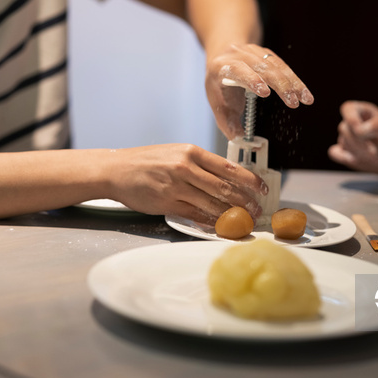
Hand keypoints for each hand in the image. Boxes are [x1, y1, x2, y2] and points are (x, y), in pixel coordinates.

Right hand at [106, 144, 268, 223]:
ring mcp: (176, 186)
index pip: (228, 167)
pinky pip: (195, 214)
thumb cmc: (146, 162)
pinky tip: (220, 225)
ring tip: (243, 221)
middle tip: (256, 210)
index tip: (262, 189)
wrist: (116, 170)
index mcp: (191, 151)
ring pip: (212, 203)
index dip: (249, 180)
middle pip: (225, 187)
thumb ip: (198, 164)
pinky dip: (210, 221)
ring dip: (231, 214)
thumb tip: (224, 178)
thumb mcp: (175, 153)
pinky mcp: (167, 203)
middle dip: (245, 201)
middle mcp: (186, 167)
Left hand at [205, 44, 313, 138]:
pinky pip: (282, 65)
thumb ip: (229, 125)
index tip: (265, 93)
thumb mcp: (218, 104)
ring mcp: (253, 51)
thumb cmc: (218, 83)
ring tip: (305, 98)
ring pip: (275, 65)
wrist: (221, 55)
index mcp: (221, 67)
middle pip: (262, 67)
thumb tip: (243, 142)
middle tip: (293, 102)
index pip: (238, 70)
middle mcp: (238, 54)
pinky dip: (294, 79)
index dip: (251, 80)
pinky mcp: (266, 53)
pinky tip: (303, 92)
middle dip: (280, 85)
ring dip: (292, 82)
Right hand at [328, 101, 377, 178]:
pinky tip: (357, 159)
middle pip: (344, 128)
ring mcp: (346, 137)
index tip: (360, 130)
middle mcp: (351, 122)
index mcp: (362, 111)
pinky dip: (345, 158)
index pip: (348, 108)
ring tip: (373, 155)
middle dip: (359, 143)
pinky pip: (334, 153)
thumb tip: (358, 131)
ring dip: (358, 152)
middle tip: (375, 151)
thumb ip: (376, 125)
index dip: (351, 118)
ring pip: (342, 142)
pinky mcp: (342, 151)